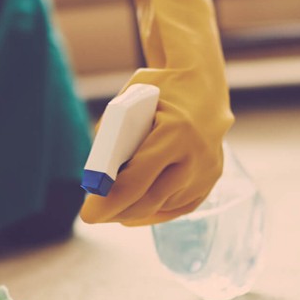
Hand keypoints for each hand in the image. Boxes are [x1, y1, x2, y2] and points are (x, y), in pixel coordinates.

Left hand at [80, 0, 233, 225]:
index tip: (88, 214)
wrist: (204, 82)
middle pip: (150, 199)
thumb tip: (98, 178)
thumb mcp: (129, 101)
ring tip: (110, 210)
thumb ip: (113, 136)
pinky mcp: (212, 178)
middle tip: (93, 217)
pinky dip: (154, 211)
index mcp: (175, 133)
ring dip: (133, 211)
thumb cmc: (160, 89)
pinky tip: (133, 213)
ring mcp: (208, 170)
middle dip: (117, 212)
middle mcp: (196, 156)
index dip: (110, 201)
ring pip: (163, 205)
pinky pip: (179, 206)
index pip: (137, 180)